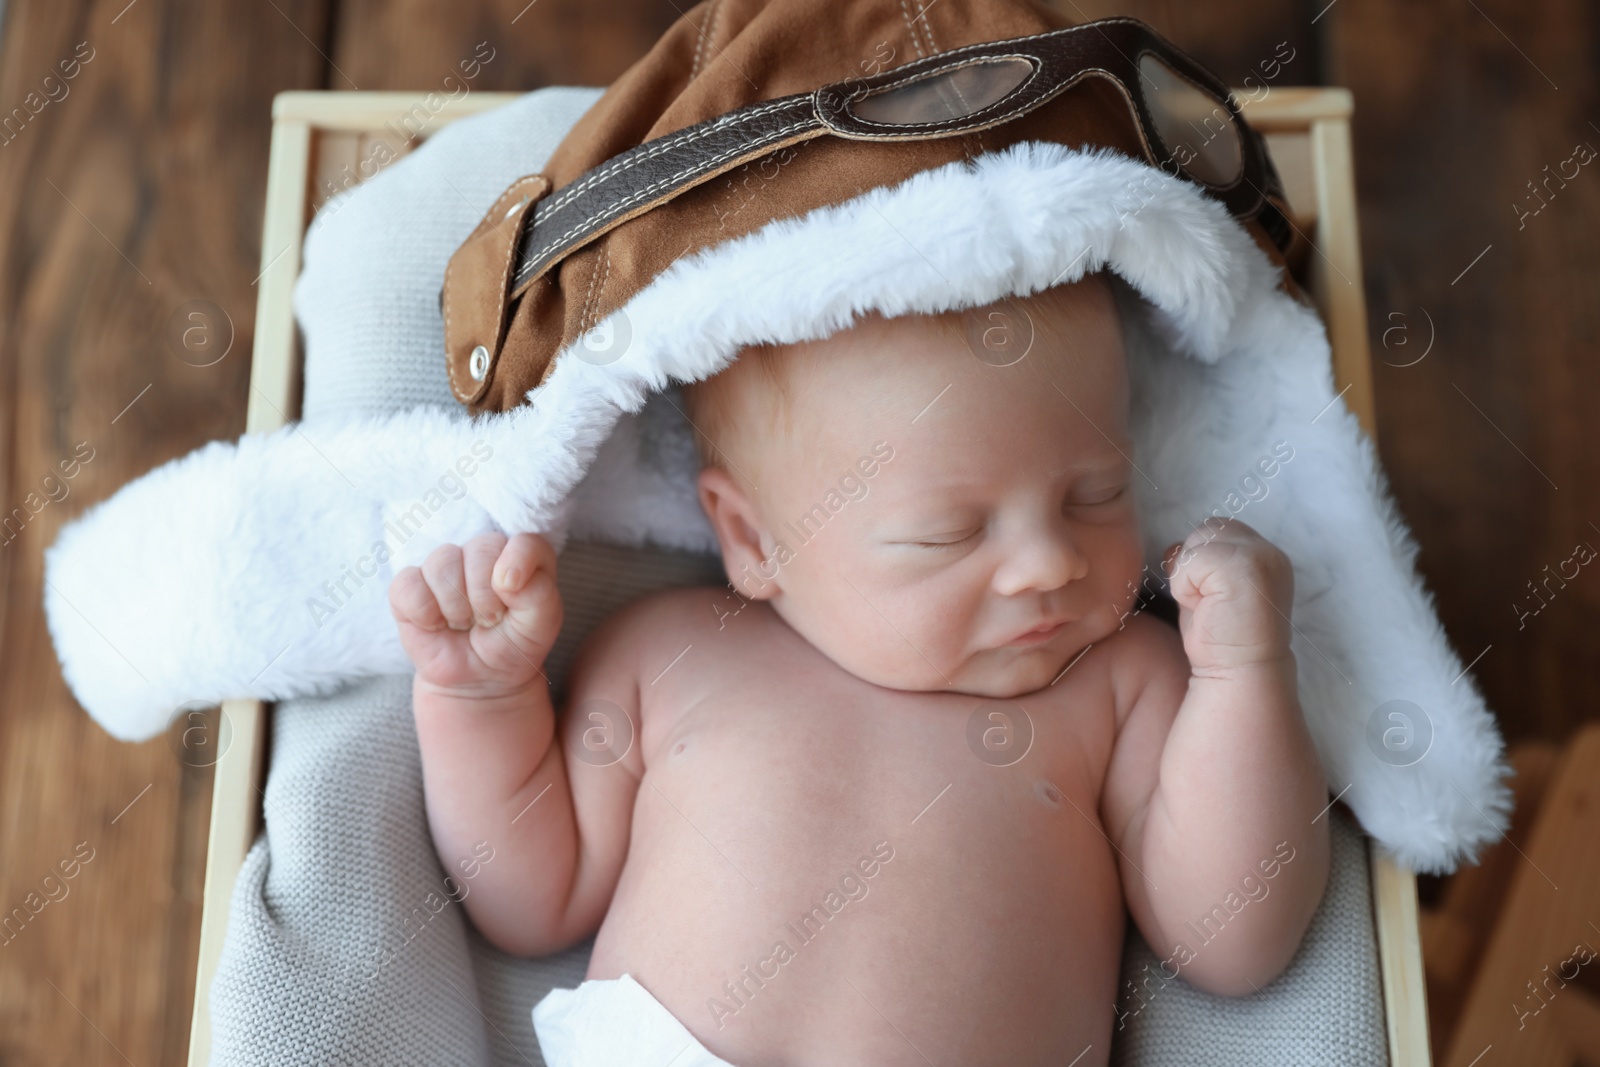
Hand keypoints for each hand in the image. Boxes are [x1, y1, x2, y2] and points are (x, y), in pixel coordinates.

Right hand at [389, 532, 561, 697]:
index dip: (518, 563)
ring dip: (456, 606)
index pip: (524, 541)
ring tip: (463, 623)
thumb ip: (538, 594)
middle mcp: (481, 553)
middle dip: (485, 596)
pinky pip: (408, 584)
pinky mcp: (409, 586)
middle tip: (489, 620)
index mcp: (520, 556)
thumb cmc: (513, 644)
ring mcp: (443, 566)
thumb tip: (505, 576)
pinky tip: (436, 625)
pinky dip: (424, 613)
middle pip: (480, 549)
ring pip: (442, 562)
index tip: (511, 595)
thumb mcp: (541, 625)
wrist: (480, 678)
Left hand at [1161, 519, 1293, 673]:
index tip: (1208, 595)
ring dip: (1190, 573)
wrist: (1239, 673)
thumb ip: (1199, 565)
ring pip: (1199, 539)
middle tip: (1206, 601)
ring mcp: (1260, 557)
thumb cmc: (1221, 639)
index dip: (1202, 559)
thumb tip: (1174, 549)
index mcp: (1265, 557)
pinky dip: (1186, 585)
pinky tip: (1204, 609)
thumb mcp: (1206, 592)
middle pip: (1209, 528)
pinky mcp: (1245, 566)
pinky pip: (1191, 559)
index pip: (1219, 530)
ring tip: (1206, 604)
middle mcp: (1269, 552)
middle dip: (1196, 562)